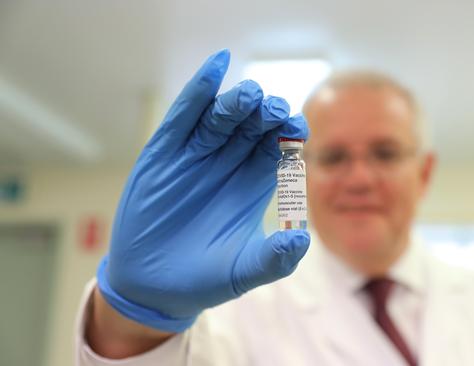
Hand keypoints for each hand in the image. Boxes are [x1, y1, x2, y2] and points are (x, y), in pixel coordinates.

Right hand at [96, 49, 309, 331]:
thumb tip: (303, 238)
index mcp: (255, 181)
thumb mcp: (244, 271)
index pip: (278, 146)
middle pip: (254, 125)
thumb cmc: (204, 279)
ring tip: (251, 97)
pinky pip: (185, 115)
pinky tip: (215, 67)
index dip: (289, 134)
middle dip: (267, 114)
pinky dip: (199, 91)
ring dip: (238, 101)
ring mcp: (198, 153)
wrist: (153, 287)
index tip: (298, 131)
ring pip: (223, 115)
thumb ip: (274, 258)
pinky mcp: (165, 152)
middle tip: (275, 112)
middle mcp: (229, 161)